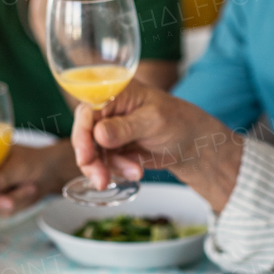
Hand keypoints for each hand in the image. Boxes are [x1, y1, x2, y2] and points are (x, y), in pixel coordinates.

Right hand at [0, 141, 79, 215]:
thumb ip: (1, 177)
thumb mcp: (18, 166)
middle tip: (9, 202)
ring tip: (31, 187)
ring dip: (15, 199)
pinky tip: (30, 191)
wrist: (50, 171)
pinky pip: (5, 212)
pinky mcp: (0, 205)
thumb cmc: (32, 160)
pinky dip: (21, 203)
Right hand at [72, 80, 242, 212]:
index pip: (87, 111)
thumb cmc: (177, 121)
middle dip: (91, 160)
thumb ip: (125, 127)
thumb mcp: (153, 121)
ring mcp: (107, 130)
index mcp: (114, 93)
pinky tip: (136, 170)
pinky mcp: (111, 148)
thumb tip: (98, 133)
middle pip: (83, 135)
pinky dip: (117, 170)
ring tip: (136, 172)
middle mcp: (107, 110)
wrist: (191, 142)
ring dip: (109, 168)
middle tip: (102, 179)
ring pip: (91, 153)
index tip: (86, 157)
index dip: (82, 134)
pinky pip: (103, 163)